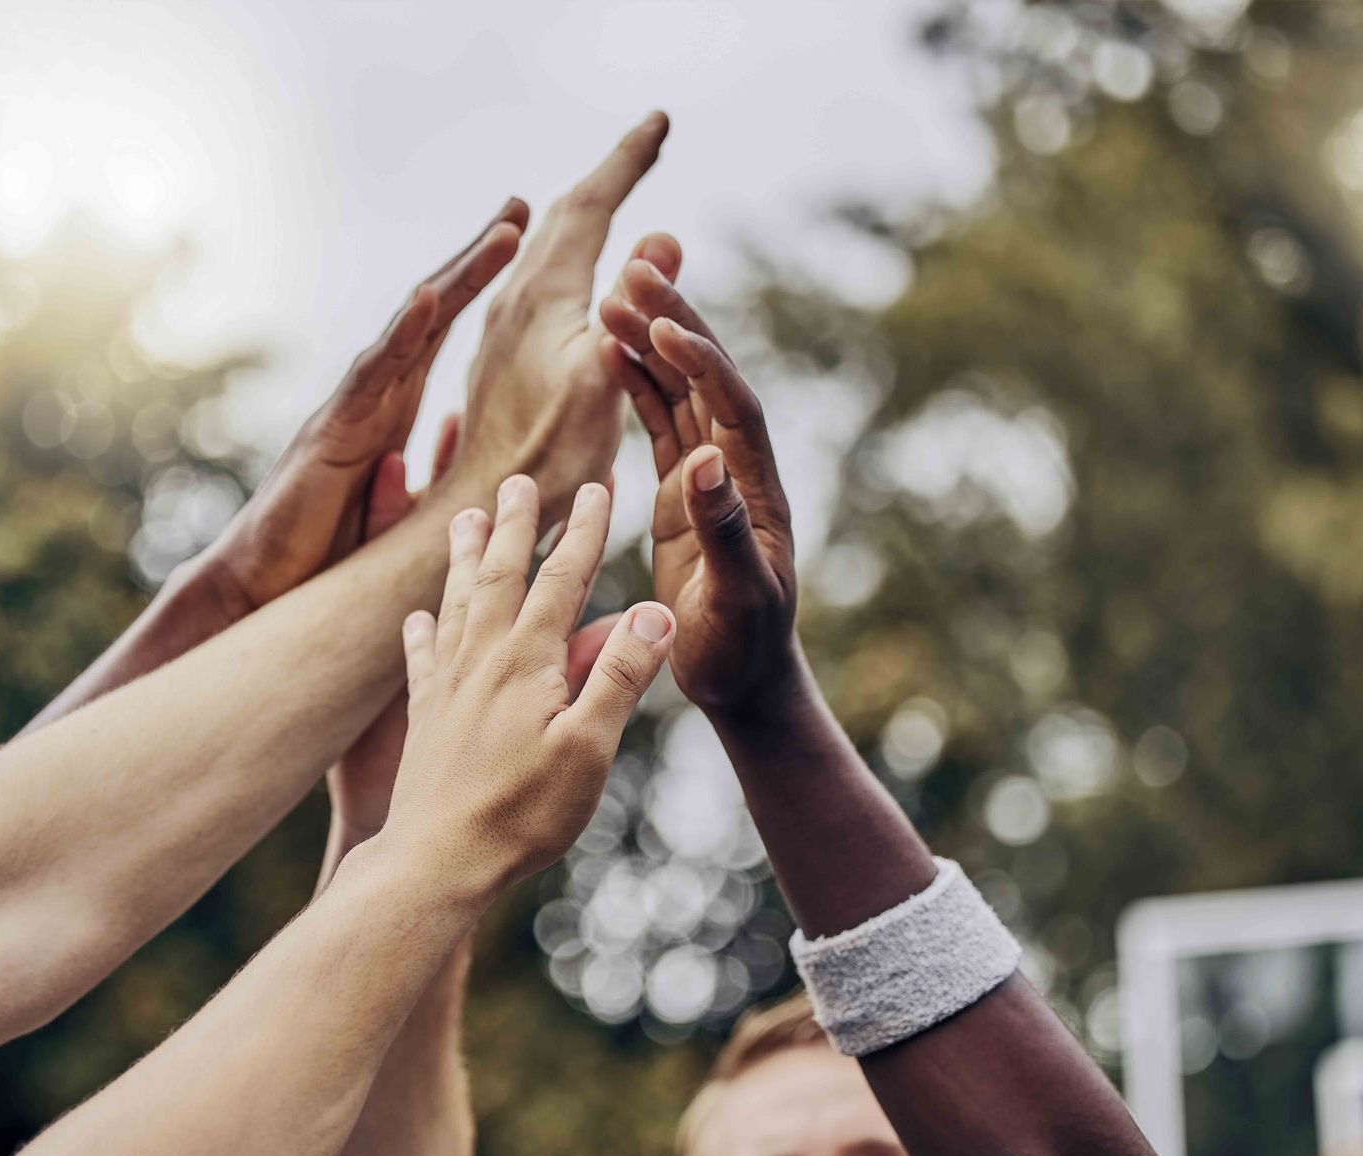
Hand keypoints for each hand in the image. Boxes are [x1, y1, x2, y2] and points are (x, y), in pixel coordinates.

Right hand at [167, 198, 529, 630]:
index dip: (483, 291)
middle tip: (520, 209)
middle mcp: (375, 398)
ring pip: (410, 332)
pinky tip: (430, 299)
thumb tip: (476, 454)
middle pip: (432, 315)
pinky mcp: (332, 434)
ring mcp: (352, 409)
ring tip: (505, 235)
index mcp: (394, 412)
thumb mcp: (404, 516)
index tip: (525, 244)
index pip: (446, 338)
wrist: (263, 594)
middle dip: (476, 260)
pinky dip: (400, 336)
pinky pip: (372, 377)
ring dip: (458, 279)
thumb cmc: (327, 562)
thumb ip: (437, 480)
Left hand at [326, 429, 622, 847]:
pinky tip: (418, 617)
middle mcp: (481, 659)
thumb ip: (621, 675)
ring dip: (465, 557)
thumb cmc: (521, 813)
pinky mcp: (425, 718)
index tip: (599, 485)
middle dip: (516, 525)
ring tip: (464, 518)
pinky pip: (423, 658)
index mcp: (526, 660)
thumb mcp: (590, 748)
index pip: (563, 579)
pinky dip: (423, 630)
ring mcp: (447, 686)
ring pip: (456, 602)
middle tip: (518, 479)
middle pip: (500, 574)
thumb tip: (655, 610)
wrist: (436, 862)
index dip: (585, 530)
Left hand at [444, 113, 670, 515]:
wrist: (484, 507)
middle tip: (646, 142)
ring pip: (544, 247)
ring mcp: (502, 328)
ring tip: (611, 191)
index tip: (660, 120)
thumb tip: (662, 239)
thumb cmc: (547, 456)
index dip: (627, 160)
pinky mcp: (500, 357)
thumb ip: (631, 308)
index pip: (589, 204)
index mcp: (542, 293)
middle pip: (563, 216)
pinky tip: (568, 273)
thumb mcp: (602, 378)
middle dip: (609, 175)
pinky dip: (566, 253)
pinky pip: (537, 280)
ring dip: (582, 212)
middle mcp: (514, 299)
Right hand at [597, 258, 798, 713]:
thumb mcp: (738, 598)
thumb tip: (706, 461)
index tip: (664, 325)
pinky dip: (636, 385)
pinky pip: (658, 425)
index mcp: (755, 491)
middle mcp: (735, 472)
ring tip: (611, 294)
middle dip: (675, 322)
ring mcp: (708, 479)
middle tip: (635, 268)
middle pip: (707, 379)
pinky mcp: (681, 495)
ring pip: (679, 393)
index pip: (731, 409)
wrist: (744, 681)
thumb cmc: (744, 650)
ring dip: (650, 343)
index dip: (702, 363)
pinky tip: (607, 352)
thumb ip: (725, 531)